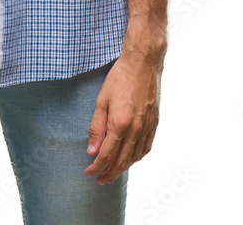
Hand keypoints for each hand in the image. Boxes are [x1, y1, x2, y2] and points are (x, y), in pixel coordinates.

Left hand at [84, 45, 163, 184]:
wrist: (143, 63)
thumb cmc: (120, 77)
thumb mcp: (101, 100)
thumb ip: (97, 127)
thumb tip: (91, 150)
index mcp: (120, 123)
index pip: (106, 155)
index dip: (96, 167)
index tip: (88, 172)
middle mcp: (136, 129)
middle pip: (122, 162)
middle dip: (108, 174)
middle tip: (98, 179)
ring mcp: (147, 127)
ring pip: (135, 158)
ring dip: (122, 168)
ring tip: (111, 170)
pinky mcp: (154, 123)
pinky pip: (146, 148)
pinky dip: (137, 157)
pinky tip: (130, 158)